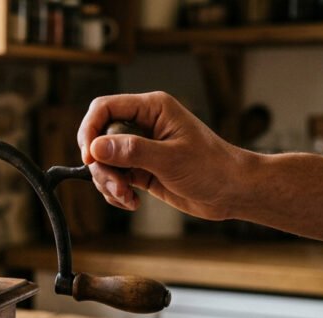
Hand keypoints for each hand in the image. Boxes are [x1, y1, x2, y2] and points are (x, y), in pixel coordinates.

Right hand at [76, 91, 248, 219]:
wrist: (232, 192)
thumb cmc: (212, 168)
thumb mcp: (170, 159)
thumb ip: (132, 151)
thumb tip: (96, 148)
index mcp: (152, 109)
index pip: (104, 108)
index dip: (90, 131)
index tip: (90, 158)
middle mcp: (142, 125)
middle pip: (99, 138)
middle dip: (101, 166)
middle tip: (117, 186)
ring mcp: (140, 148)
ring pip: (103, 162)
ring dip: (108, 183)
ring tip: (128, 198)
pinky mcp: (140, 169)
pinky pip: (113, 178)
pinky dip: (116, 193)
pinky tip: (133, 202)